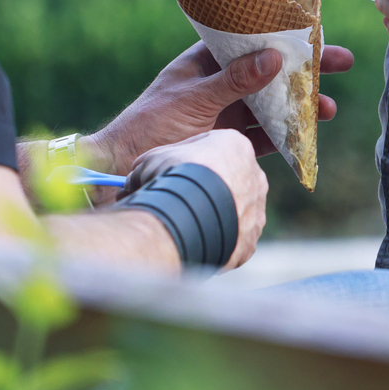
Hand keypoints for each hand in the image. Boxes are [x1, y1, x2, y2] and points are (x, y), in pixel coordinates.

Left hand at [86, 40, 353, 170]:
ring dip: (300, 106)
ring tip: (328, 109)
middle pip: (269, 71)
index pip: (249, 38)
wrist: (121, 170)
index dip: (281, 33)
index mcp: (204, 62)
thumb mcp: (192, 99)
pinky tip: (307, 137)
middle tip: (342, 62)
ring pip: (271, 105)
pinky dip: (286, 137)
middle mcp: (218, 85)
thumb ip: (234, 81)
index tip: (313, 29)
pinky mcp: (228, 142)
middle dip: (305, 69)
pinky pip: (263, 138)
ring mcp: (225, 114)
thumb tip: (274, 57)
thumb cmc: (148, 125)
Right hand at [123, 129, 268, 269]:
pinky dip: (214, 241)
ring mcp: (256, 210)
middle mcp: (254, 176)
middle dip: (203, 190)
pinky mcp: (250, 239)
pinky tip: (193, 242)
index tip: (169, 172)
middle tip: (178, 200)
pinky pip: (231, 239)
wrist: (190, 211)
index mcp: (236, 147)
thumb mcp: (152, 160)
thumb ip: (148, 166)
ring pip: (231, 212)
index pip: (212, 149)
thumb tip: (132, 182)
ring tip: (183, 224)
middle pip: (227, 181)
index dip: (186, 160)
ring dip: (211, 217)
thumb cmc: (173, 176)